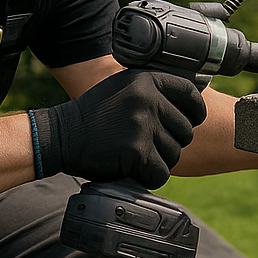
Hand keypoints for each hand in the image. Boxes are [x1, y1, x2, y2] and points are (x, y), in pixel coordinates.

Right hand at [34, 69, 205, 187]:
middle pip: (185, 130)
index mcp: (146, 80)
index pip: (190, 95)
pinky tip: (134, 170)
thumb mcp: (122, 87)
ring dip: (159, 160)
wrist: (61, 137)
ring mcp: (141, 127)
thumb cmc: (93, 114)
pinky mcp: (136, 153)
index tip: (192, 120)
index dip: (196, 112)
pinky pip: (161, 173)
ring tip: (136, 155)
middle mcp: (147, 100)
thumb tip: (190, 102)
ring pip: (174, 154)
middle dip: (172, 142)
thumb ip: (153, 90)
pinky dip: (150, 177)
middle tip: (149, 145)